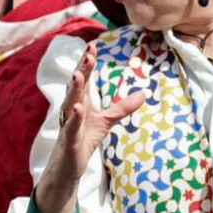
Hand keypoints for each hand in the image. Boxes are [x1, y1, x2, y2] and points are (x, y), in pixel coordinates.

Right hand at [34, 43, 144, 212]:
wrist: (68, 166)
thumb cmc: (84, 139)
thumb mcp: (107, 121)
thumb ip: (123, 108)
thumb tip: (144, 94)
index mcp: (81, 102)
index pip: (85, 80)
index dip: (87, 64)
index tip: (93, 46)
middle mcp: (72, 110)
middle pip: (77, 87)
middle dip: (82, 70)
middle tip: (88, 54)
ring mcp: (69, 125)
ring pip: (70, 104)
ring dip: (75, 90)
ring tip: (78, 75)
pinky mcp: (70, 141)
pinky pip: (70, 127)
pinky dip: (74, 118)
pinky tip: (78, 108)